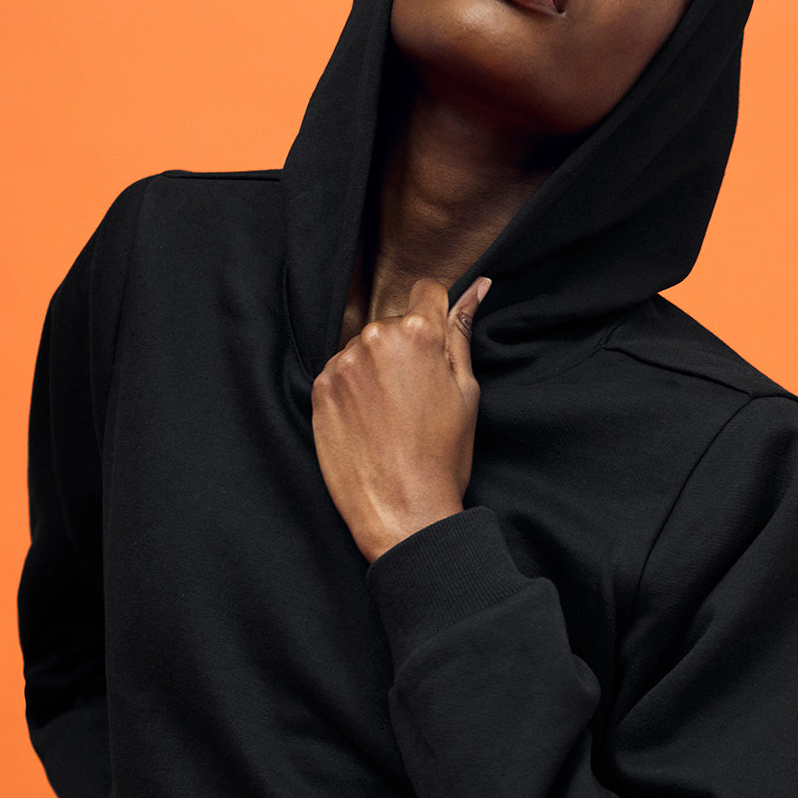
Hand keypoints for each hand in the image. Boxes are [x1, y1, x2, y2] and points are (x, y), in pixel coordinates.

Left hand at [311, 276, 490, 561]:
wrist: (400, 511)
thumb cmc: (442, 456)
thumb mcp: (466, 391)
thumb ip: (462, 332)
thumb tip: (478, 286)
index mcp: (418, 332)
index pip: (427, 290)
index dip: (436, 314)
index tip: (435, 347)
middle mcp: (374, 337)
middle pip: (393, 323)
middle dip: (405, 349)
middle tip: (417, 398)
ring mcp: (342, 363)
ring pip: (365, 348)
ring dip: (376, 369)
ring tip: (391, 416)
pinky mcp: (319, 388)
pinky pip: (340, 372)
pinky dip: (353, 390)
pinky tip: (369, 424)